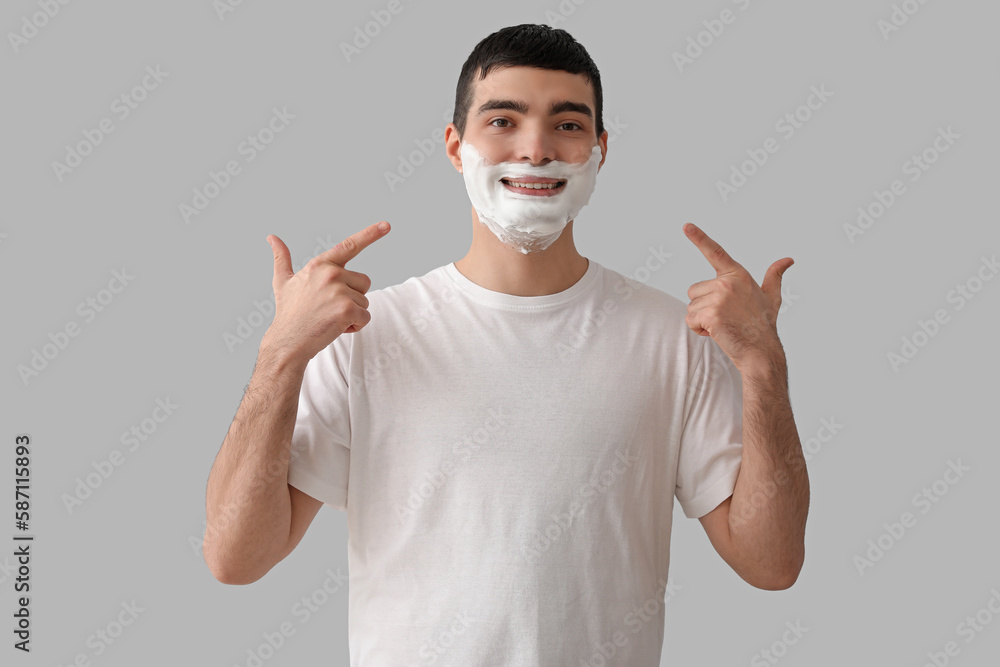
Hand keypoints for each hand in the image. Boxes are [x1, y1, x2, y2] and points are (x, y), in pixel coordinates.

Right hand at [262, 221, 390, 363]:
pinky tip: (335, 328)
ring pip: (365, 302)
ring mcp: (339, 290)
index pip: (349, 246)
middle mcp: (331, 273)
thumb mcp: (283, 281)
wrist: (287, 341)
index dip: (370, 234)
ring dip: (352, 314)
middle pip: (364, 283)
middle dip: (352, 297)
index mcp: (320, 265)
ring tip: (329, 318)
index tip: (387, 225)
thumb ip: (281, 258)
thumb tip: (272, 237)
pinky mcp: (346, 309)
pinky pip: (365, 317)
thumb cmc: (288, 312)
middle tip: (329, 308)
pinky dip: (355, 326)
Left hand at [683, 222, 791, 372]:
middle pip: (694, 290)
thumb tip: (787, 260)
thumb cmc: (763, 324)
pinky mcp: (711, 314)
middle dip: (703, 306)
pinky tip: (716, 333)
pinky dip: (699, 330)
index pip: (715, 252)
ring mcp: (719, 297)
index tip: (686, 226)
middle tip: (725, 317)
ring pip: (691, 307)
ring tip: (723, 325)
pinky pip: (690, 320)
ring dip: (701, 320)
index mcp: (738, 274)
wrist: (761, 351)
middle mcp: (727, 282)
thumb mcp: (771, 296)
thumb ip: (775, 276)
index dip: (699, 237)